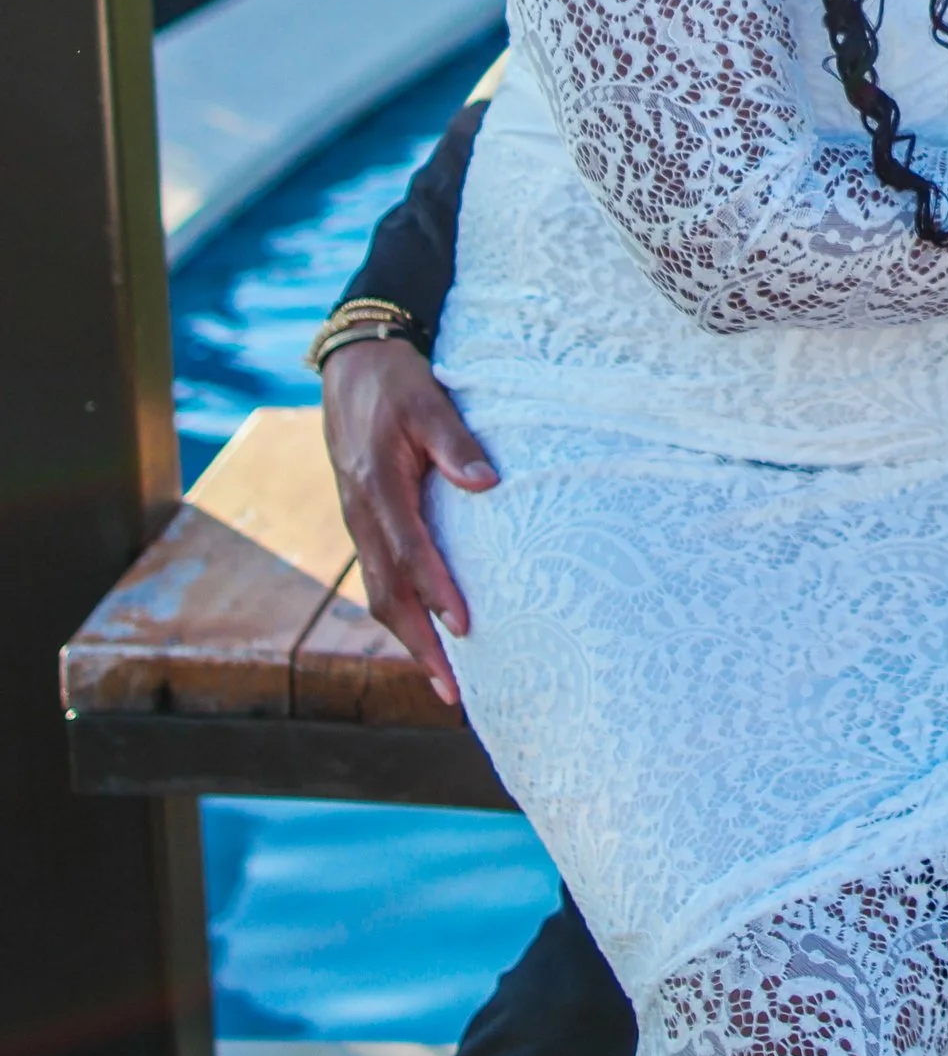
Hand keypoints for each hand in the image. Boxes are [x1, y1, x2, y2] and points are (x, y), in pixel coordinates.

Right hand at [319, 336, 495, 707]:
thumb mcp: (427, 401)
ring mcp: (359, 522)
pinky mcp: (364, 522)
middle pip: (387, 594)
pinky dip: (401, 613)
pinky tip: (426, 633)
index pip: (409, 552)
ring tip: (443, 680)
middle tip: (451, 690)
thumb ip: (455, 442)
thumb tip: (487, 482)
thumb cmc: (397, 382)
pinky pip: (379, 578)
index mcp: (378, 487)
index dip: (436, 591)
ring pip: (379, 594)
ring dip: (409, 638)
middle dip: (418, 644)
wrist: (352, 365)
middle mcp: (363, 515)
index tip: (464, 627)